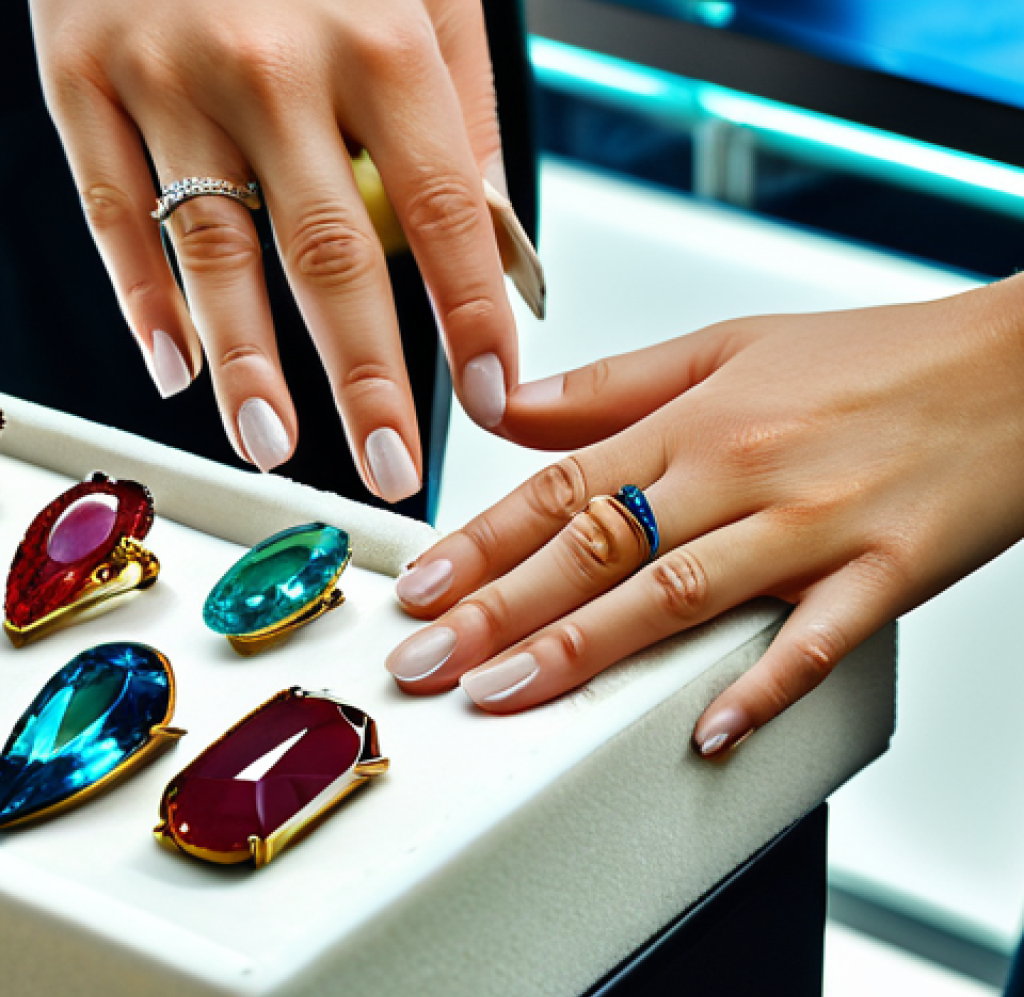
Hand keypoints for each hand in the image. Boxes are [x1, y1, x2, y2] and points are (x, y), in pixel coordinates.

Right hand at [30, 0, 541, 498]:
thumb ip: (462, 115)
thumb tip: (493, 243)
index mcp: (382, 38)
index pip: (446, 216)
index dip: (471, 321)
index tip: (494, 398)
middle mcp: (273, 60)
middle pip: (330, 259)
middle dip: (367, 384)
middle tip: (392, 468)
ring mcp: (166, 67)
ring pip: (215, 251)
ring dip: (249, 368)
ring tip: (277, 448)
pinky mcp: (79, 69)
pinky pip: (111, 207)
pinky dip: (144, 299)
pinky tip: (176, 370)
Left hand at [386, 276, 1023, 753]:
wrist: (1015, 367)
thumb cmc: (871, 359)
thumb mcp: (730, 344)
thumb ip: (614, 386)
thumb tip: (514, 410)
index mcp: (698, 418)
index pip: (562, 486)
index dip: (480, 543)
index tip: (419, 589)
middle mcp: (742, 471)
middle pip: (596, 550)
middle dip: (497, 612)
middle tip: (425, 664)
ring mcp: (814, 527)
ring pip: (676, 596)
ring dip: (583, 652)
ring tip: (502, 697)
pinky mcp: (886, 573)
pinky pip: (815, 639)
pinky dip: (761, 687)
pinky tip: (703, 732)